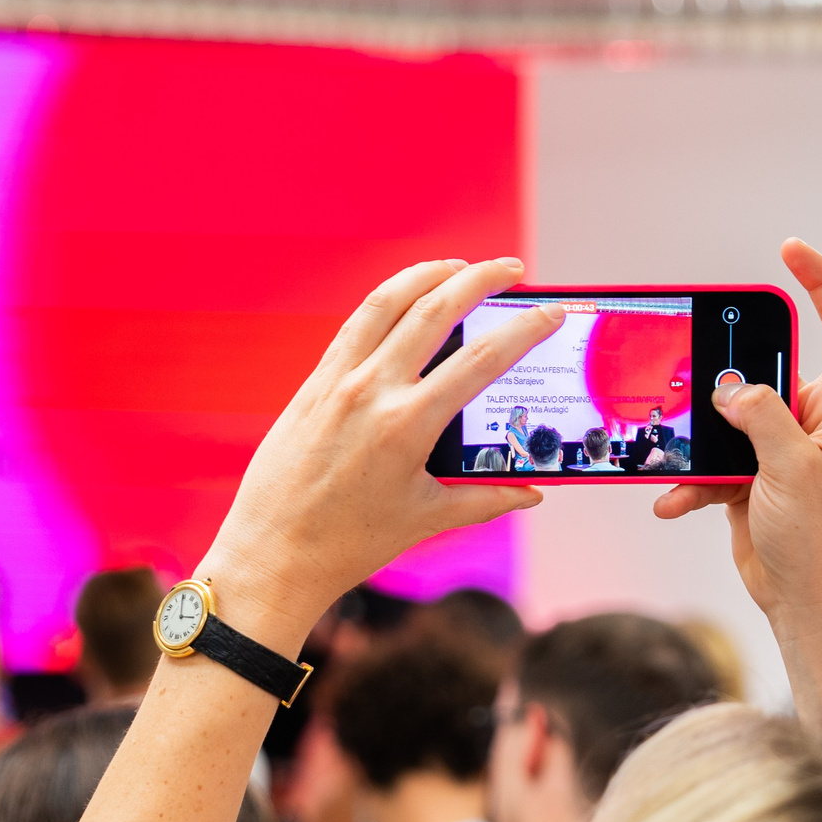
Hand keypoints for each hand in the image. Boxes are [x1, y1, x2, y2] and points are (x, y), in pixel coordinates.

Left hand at [197, 257, 556, 652]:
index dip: (522, 330)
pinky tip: (403, 299)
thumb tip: (531, 492)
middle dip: (479, 280)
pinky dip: (384, 304)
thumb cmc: (349, 544)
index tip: (548, 312)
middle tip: (511, 270)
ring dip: (426, 275)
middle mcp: (371, 392)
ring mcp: (336, 383)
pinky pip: (353, 328)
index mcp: (408, 425)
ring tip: (457, 266)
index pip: (480, 360)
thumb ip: (484, 498)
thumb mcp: (425, 520)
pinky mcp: (311, 386)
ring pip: (386, 304)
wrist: (273, 555)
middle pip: (434, 311)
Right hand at [653, 240, 821, 627]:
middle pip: (770, 368)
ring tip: (678, 451)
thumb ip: (763, 418)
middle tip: (697, 365)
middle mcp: (816, 424)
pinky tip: (675, 501)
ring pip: (731, 419)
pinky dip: (692, 480)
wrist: (806, 604)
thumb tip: (732, 387)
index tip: (790, 252)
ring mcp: (782, 451)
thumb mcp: (792, 470)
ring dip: (701, 439)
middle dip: (729, 372)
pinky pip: (714, 462)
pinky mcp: (753, 480)